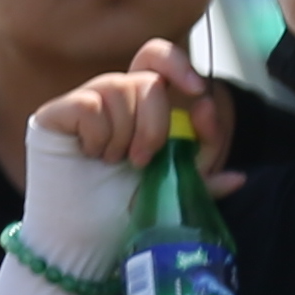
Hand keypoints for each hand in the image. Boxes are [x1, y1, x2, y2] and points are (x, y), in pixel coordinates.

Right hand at [35, 39, 235, 191]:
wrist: (80, 235)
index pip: (157, 58)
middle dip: (155, 125)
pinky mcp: (55, 112)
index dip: (177, 64)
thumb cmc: (121, 208)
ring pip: (119, 89)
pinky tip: (89, 155)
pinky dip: (97, 138)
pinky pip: (89, 107)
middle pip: (147, 80)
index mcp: (140, 105)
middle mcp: (113, 97)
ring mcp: (83, 101)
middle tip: (141, 160)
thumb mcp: (172, 191)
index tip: (197, 93)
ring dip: (124, 137)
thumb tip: (239, 176)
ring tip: (110, 162)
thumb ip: (202, 179)